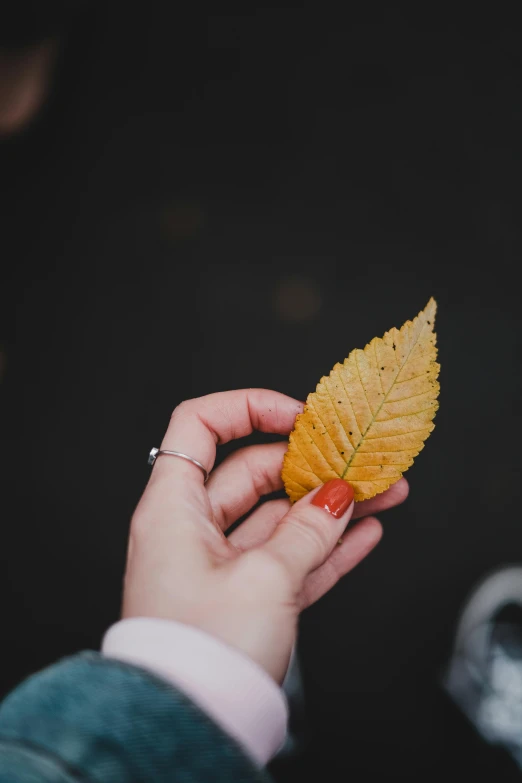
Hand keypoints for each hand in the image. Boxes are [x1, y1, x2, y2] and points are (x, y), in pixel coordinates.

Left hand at [122, 389, 407, 682]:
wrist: (190, 723)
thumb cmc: (201, 652)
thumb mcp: (264, 580)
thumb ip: (308, 531)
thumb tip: (339, 496)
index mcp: (174, 508)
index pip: (200, 427)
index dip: (248, 409)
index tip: (298, 416)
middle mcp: (193, 529)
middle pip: (252, 472)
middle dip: (310, 465)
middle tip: (358, 462)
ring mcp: (222, 563)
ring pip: (280, 518)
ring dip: (331, 506)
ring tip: (382, 494)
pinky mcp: (247, 597)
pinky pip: (291, 557)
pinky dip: (327, 545)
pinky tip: (366, 533)